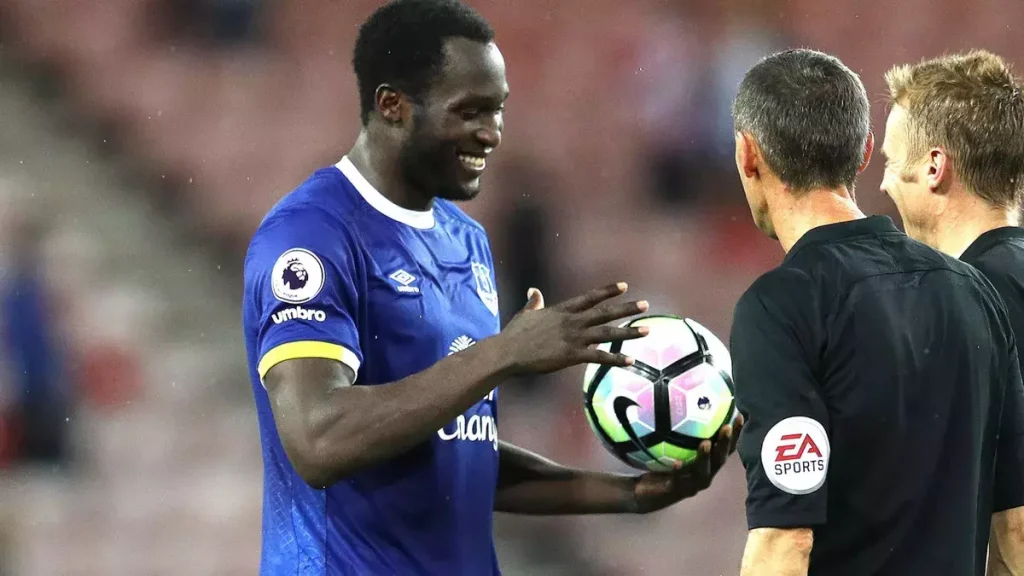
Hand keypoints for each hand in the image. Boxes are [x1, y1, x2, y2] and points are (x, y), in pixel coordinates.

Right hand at [499, 282, 648, 374]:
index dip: (607, 291)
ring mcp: (573, 338)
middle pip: (604, 313)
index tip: (624, 286)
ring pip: (607, 333)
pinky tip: (630, 361)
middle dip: (626, 309)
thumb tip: (533, 291)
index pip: (590, 298)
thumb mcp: (526, 314)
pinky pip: (599, 357)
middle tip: (645, 305)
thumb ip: (534, 302)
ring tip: (647, 330)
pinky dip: (616, 359)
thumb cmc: (514, 334)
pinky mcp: (572, 356)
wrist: (508, 352)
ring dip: (628, 332)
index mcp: (562, 311)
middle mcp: (572, 322)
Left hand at [632, 413, 744, 513]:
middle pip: (720, 460)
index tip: (739, 415)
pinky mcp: (677, 491)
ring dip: (706, 458)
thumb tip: (681, 398)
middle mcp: (705, 473)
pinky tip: (675, 463)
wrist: (647, 492)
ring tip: (706, 443)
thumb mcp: (674, 446)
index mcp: (708, 462)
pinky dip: (678, 473)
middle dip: (725, 444)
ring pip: (704, 472)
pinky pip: (678, 482)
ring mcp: (692, 484)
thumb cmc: (664, 464)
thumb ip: (681, 429)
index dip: (735, 434)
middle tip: (726, 427)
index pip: (725, 447)